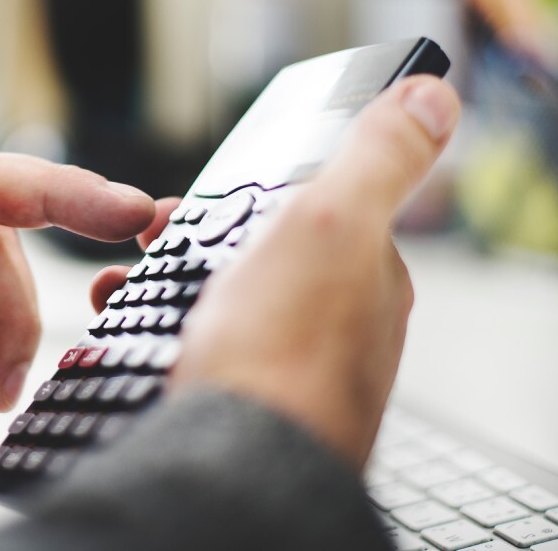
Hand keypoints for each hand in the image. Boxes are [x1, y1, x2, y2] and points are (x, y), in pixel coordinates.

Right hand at [91, 76, 460, 468]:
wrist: (239, 464)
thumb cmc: (284, 350)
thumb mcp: (334, 221)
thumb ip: (381, 155)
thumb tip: (434, 94)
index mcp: (367, 276)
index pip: (312, 211)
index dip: (245, 196)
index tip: (188, 199)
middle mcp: (342, 328)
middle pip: (262, 261)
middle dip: (197, 243)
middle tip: (147, 241)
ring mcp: (295, 370)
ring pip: (228, 308)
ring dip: (172, 290)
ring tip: (123, 290)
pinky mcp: (252, 407)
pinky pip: (206, 354)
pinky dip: (168, 337)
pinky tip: (152, 343)